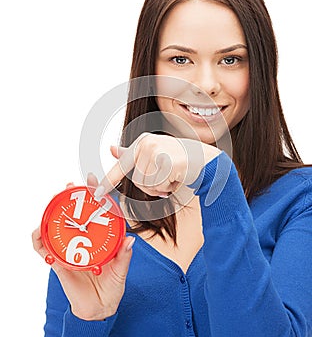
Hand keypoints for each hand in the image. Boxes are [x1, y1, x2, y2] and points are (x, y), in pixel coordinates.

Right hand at [32, 178, 134, 320]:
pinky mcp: (57, 261)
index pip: (95, 212)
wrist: (99, 308)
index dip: (93, 195)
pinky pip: (43, 248)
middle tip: (70, 186)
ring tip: (53, 203)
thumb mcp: (121, 270)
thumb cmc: (112, 286)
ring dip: (52, 213)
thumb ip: (124, 256)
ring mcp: (68, 249)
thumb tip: (131, 240)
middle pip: (73, 214)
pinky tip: (39, 231)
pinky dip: (38, 239)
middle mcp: (82, 240)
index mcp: (98, 238)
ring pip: (56, 226)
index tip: (93, 180)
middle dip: (69, 198)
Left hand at [94, 132, 220, 198]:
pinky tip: (178, 176)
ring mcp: (155, 150)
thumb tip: (111, 149)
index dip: (108, 182)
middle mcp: (146, 143)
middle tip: (166, 179)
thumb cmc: (181, 160)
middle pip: (136, 180)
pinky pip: (158, 185)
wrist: (207, 161)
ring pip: (146, 185)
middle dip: (151, 186)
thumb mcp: (155, 155)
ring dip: (160, 187)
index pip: (122, 165)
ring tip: (172, 176)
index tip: (97, 194)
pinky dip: (168, 187)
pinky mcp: (165, 160)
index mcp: (142, 142)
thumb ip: (133, 154)